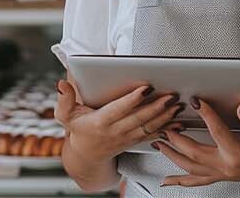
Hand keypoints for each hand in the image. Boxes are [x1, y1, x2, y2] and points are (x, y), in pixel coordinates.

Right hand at [55, 79, 176, 163]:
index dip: (132, 99)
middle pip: (139, 118)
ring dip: (165, 116)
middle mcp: (116, 131)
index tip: (145, 88)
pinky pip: (153, 135)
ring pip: (149, 127)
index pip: (118, 110)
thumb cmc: (79, 130)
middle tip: (170, 95)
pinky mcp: (135, 140)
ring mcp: (127, 137)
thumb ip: (64, 99)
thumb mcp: (66, 115)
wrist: (86, 155)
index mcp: (100, 122)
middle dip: (156, 107)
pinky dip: (167, 128)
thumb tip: (62, 84)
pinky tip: (178, 121)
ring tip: (177, 104)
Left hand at [154, 96, 239, 186]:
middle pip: (193, 152)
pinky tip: (169, 181)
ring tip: (159, 144)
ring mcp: (224, 173)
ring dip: (172, 156)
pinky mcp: (224, 175)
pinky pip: (198, 181)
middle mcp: (227, 167)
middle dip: (176, 138)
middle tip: (165, 123)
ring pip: (191, 168)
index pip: (215, 131)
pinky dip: (182, 180)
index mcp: (238, 154)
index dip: (204, 113)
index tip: (195, 101)